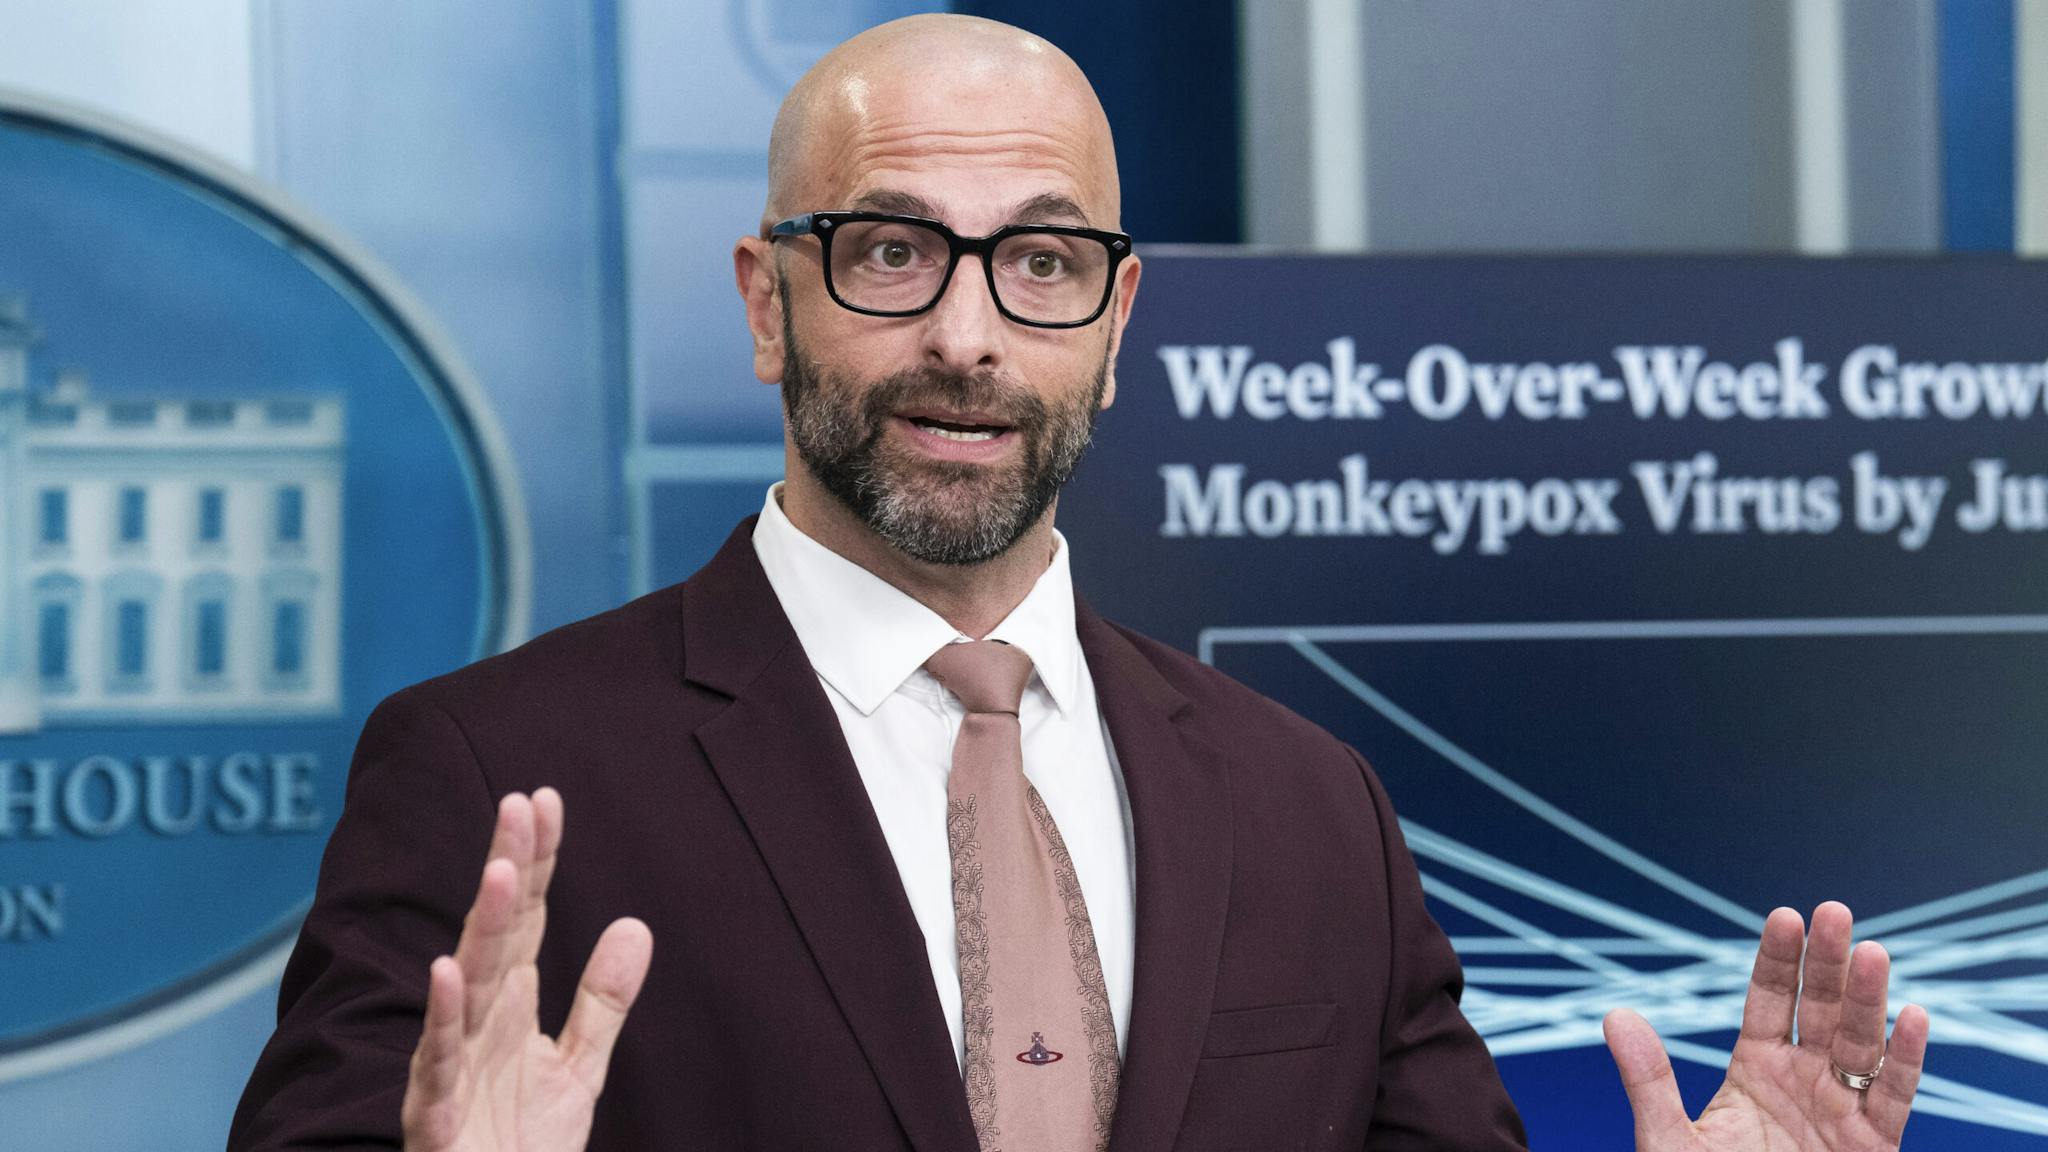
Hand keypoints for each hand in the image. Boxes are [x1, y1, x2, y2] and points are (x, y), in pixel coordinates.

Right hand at [401, 788, 654, 1151]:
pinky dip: (442, 1020)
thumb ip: (602, 1001)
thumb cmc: (519, 1146)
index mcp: (508, 1006)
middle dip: (506, 869)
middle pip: (494, 934)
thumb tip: (636, 924)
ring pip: (467, 986)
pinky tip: (447, 972)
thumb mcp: (578, 1068)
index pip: (524, 918)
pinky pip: (436, 1063)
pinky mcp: (435, 1115)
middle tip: (517, 804)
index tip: (544, 800)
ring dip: (480, 928)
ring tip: (499, 870)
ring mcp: (452, 1066)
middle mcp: (475, 1023)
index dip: (535, 861)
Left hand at [1604, 902, 1928, 1151]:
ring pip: (1859, 1045)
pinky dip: (1905, 1060)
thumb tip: (1613, 1014)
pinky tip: (1911, 1016)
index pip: (1768, 1001)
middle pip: (1820, 1010)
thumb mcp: (1669, 1140)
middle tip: (1837, 912)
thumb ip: (1648, 1080)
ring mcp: (1840, 1111)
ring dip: (1868, 1000)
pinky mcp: (1872, 1146)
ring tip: (1873, 952)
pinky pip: (1893, 1098)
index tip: (1786, 915)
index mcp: (1754, 1070)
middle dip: (1829, 963)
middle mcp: (1802, 1081)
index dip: (1778, 960)